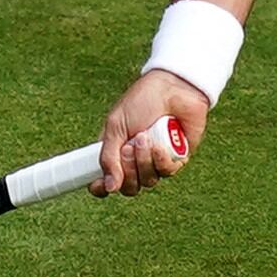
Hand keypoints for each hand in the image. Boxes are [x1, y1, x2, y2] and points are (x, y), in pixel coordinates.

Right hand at [96, 69, 208, 195]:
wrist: (173, 88)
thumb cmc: (142, 101)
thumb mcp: (116, 126)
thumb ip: (109, 157)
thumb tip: (109, 188)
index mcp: (116, 151)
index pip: (106, 181)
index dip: (102, 188)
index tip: (100, 185)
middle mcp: (136, 160)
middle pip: (129, 187)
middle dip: (128, 169)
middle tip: (128, 146)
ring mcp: (156, 161)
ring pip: (148, 181)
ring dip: (144, 161)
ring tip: (145, 137)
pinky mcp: (176, 159)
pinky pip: (166, 172)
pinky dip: (161, 160)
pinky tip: (160, 145)